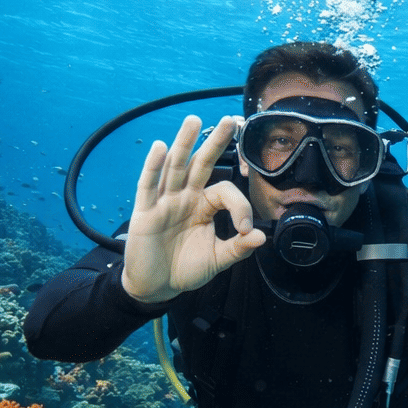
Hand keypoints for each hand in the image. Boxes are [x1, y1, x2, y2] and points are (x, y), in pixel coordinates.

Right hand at [122, 115, 266, 303]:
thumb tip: (261, 238)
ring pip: (175, 168)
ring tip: (193, 120)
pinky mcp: (145, 212)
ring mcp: (164, 202)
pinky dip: (153, 166)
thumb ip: (238, 249)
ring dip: (184, 143)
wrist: (156, 287)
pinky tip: (160, 148)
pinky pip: (148, 186)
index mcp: (204, 205)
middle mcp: (185, 197)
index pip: (225, 191)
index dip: (240, 206)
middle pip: (201, 164)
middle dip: (214, 142)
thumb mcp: (217, 259)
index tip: (245, 229)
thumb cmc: (185, 269)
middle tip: (229, 119)